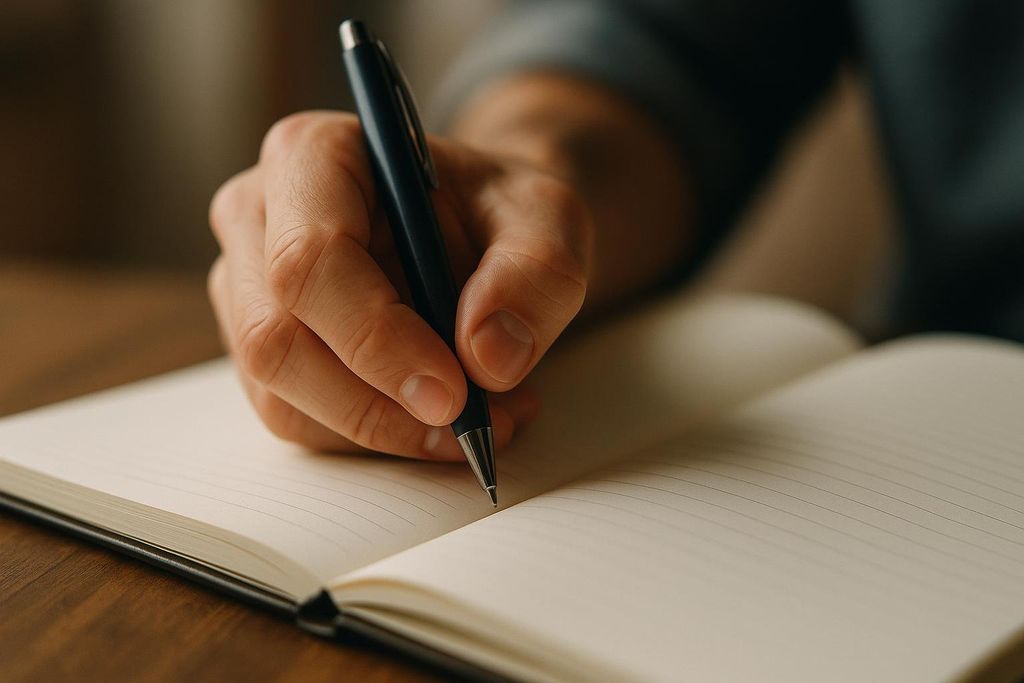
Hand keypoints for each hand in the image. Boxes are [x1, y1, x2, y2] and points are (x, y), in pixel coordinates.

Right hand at [208, 111, 591, 458]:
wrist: (482, 233)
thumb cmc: (501, 212)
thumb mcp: (551, 219)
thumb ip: (535, 275)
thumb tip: (487, 358)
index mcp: (312, 155)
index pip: (311, 260)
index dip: (376, 338)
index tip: (453, 392)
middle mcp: (258, 216)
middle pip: (276, 339)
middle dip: (378, 405)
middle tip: (471, 426)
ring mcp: (248, 287)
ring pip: (282, 394)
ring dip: (384, 430)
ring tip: (480, 418)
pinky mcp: (260, 348)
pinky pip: (296, 419)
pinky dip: (374, 438)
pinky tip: (441, 421)